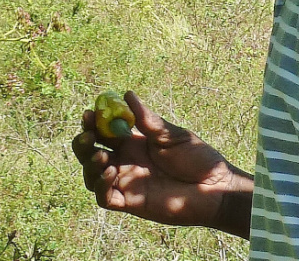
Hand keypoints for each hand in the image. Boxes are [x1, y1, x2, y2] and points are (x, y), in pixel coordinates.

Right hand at [71, 91, 252, 236]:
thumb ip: (148, 120)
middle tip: (88, 136)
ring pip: (91, 175)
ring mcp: (125, 183)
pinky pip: (104, 197)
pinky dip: (100, 185)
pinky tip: (110, 173)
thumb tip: (127, 94)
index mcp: (131, 143)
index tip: (89, 114)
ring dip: (89, 164)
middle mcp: (124, 162)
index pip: (101, 131)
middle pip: (88, 153)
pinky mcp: (130, 203)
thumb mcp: (172, 135)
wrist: (216, 188)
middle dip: (82, 143)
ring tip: (103, 156)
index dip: (91, 123)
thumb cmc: (198, 159)